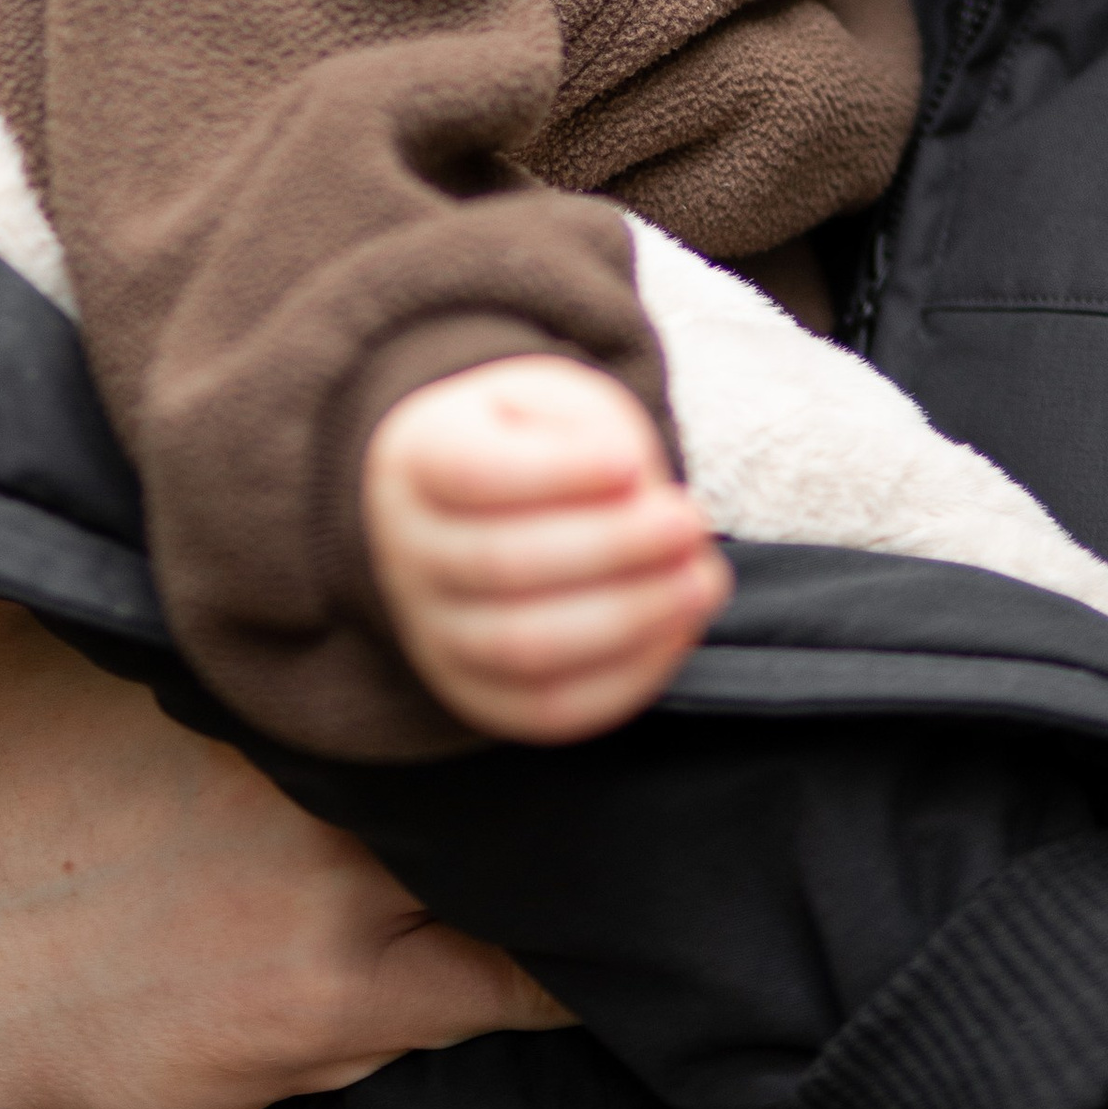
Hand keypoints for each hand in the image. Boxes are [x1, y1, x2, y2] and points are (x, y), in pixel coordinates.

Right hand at [0, 600, 568, 1108]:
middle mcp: (297, 761)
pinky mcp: (336, 1003)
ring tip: (612, 817)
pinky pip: (509, 986)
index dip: (496, 609)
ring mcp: (327, 887)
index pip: (425, 619)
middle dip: (542, 718)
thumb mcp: (36, 618)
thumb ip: (128, 546)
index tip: (558, 586)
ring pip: (517, 852)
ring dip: (569, 838)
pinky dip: (565, 968)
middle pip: (486, 731)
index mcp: (243, 662)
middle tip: (599, 699)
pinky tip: (605, 945)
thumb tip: (173, 453)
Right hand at [363, 356, 730, 741]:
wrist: (470, 506)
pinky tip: (676, 632)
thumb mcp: (549, 399)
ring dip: (628, 620)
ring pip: (525, 649)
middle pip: (504, 563)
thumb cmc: (525, 440)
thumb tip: (635, 489)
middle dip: (614, 548)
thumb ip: (589, 428)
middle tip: (690, 522)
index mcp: (417, 458)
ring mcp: (433, 633)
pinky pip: (547, 710)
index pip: (472, 471)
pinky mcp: (475, 693)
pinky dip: (622, 680)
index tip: (633, 462)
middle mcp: (408, 552)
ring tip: (699, 582)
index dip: (557, 472)